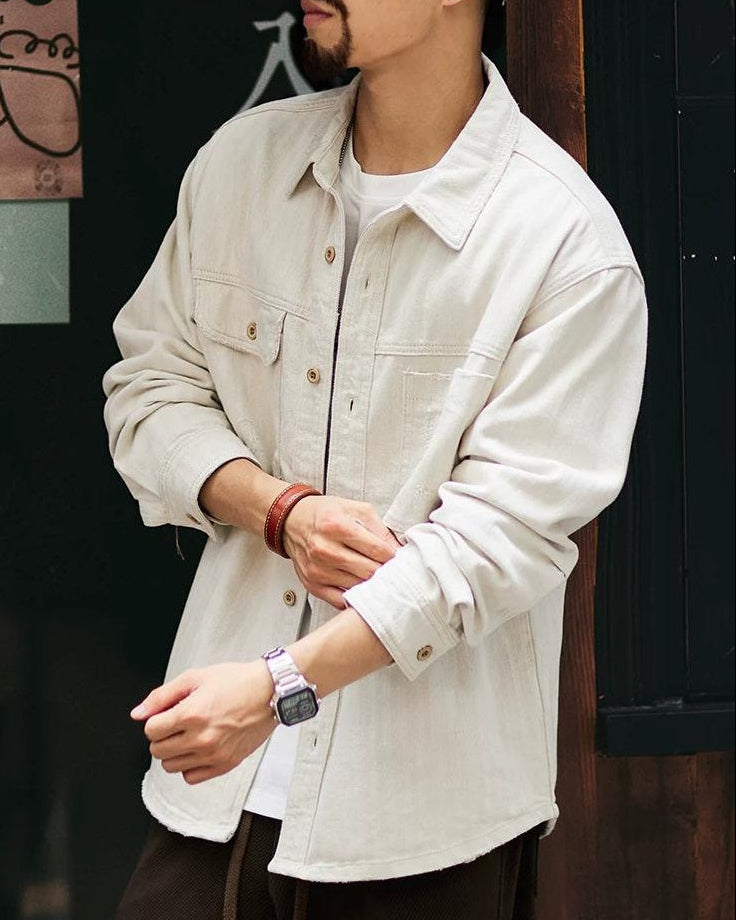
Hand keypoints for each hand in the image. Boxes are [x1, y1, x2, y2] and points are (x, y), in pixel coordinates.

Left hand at [131, 661, 275, 784]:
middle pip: (158, 751)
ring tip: (189, 735)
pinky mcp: (226, 764)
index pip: (151, 731)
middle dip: (162, 736)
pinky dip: (190, 765)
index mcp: (192, 714)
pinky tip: (198, 748)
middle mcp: (201, 738)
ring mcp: (214, 754)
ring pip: (171, 767)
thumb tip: (138, 714)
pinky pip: (191, 777)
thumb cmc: (236, 681)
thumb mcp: (195, 678)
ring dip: (174, 752)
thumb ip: (162, 696)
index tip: (167, 715)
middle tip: (177, 724)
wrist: (269, 692)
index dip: (156, 721)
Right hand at [283, 496, 400, 607]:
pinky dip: (354, 596)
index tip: (398, 558)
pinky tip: (359, 585)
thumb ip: (380, 529)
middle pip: (369, 571)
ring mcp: (317, 570)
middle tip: (390, 568)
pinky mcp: (313, 585)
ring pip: (358, 587)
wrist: (293, 522)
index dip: (393, 556)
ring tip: (374, 574)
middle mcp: (325, 549)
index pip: (378, 550)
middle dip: (384, 571)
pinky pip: (341, 601)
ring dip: (370, 584)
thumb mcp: (356, 509)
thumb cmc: (325, 514)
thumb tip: (399, 551)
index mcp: (337, 526)